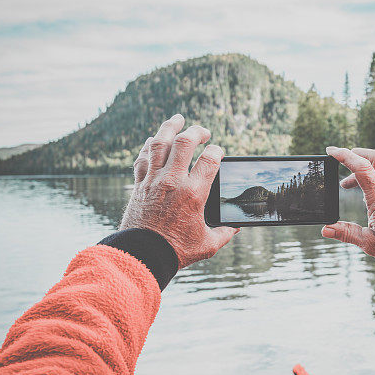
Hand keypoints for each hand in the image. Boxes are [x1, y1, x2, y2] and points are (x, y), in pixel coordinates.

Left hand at [121, 114, 238, 268]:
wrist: (142, 254)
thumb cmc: (176, 250)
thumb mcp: (207, 244)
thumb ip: (224, 233)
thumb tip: (236, 227)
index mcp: (193, 193)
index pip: (210, 159)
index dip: (217, 151)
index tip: (218, 152)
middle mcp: (173, 181)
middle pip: (185, 143)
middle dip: (196, 132)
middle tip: (203, 132)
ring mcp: (153, 180)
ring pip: (159, 143)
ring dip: (170, 127)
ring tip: (178, 119)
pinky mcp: (139, 185)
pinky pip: (142, 157)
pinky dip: (148, 146)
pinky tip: (153, 140)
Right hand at [322, 147, 374, 270]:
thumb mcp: (370, 243)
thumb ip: (347, 233)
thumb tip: (326, 230)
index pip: (361, 168)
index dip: (345, 155)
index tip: (331, 150)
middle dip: (358, 153)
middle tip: (342, 160)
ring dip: (364, 169)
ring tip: (347, 185)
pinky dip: (373, 181)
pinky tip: (366, 197)